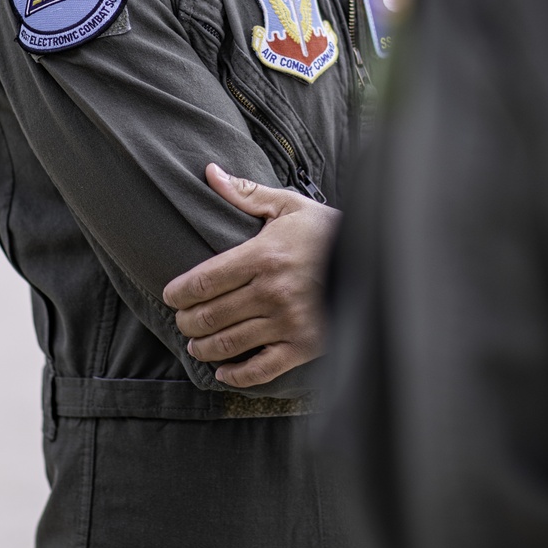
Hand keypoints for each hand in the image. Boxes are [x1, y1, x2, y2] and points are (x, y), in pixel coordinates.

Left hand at [162, 164, 339, 387]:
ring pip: (229, 344)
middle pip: (210, 315)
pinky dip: (236, 376)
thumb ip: (246, 194)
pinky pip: (261, 369)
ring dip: (204, 348)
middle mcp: (272, 292)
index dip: (179, 293)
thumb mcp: (289, 206)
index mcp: (263, 256)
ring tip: (196, 345)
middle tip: (182, 322)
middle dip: (187, 322)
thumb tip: (210, 172)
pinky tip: (224, 372)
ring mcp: (288, 322)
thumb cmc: (328, 231)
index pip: (204, 281)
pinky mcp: (305, 346)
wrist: (377, 259)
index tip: (170, 296)